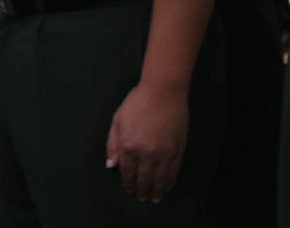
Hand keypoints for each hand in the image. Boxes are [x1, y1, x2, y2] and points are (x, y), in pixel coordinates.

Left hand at [106, 83, 189, 202]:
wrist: (163, 91)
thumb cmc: (137, 102)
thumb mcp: (118, 120)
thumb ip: (113, 144)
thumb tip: (111, 166)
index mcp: (128, 147)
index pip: (128, 173)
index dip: (128, 184)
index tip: (130, 190)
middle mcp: (146, 154)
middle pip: (144, 179)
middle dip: (142, 191)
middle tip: (143, 198)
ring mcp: (163, 153)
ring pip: (160, 179)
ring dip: (156, 191)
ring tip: (155, 198)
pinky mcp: (177, 150)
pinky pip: (173, 170)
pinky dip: (170, 180)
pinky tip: (167, 186)